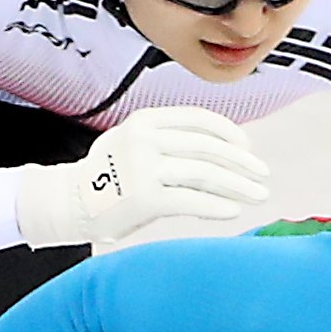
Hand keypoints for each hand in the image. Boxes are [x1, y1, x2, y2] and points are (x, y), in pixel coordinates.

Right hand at [14, 106, 268, 252]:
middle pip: (207, 148)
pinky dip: (216, 205)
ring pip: (204, 173)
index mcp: (146, 120)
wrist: (68, 203)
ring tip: (256, 195)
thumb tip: (221, 152)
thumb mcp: (132, 142)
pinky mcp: (144, 198)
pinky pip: (190, 200)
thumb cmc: (107, 177)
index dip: (229, 134)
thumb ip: (169, 139)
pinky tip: (233, 211)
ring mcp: (144, 168)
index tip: (248, 149)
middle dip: (241, 164)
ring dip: (237, 185)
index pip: (199, 120)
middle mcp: (146, 139)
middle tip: (263, 176)